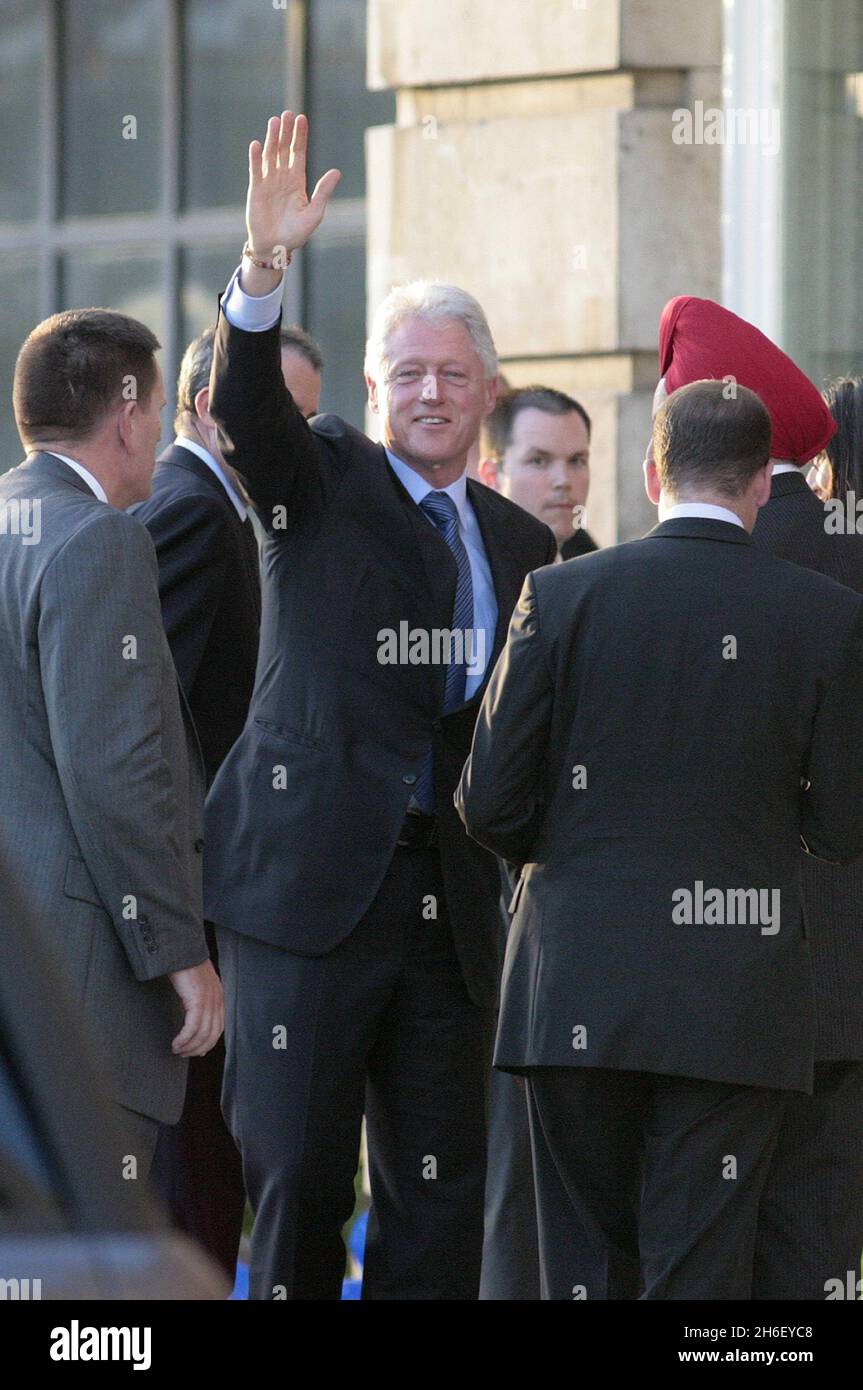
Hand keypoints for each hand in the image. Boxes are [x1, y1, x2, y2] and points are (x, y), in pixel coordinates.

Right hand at [168, 959, 223, 1056]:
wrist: (181, 949)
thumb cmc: (185, 965)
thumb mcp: (196, 985)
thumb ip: (198, 1001)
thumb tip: (192, 1022)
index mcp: (219, 996)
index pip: (218, 1027)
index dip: (208, 1043)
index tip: (196, 1051)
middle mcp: (217, 1000)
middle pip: (212, 1034)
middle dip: (198, 1048)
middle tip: (183, 1053)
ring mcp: (209, 1000)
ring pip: (202, 1034)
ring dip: (189, 1046)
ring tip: (177, 1050)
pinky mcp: (198, 1000)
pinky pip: (192, 1028)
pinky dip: (184, 1039)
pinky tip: (176, 1043)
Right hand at [245, 111, 340, 270]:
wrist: (276, 248)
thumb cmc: (296, 234)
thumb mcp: (314, 213)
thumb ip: (323, 192)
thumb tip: (336, 172)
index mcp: (297, 181)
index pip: (298, 153)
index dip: (300, 137)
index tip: (302, 119)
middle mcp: (282, 178)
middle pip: (284, 149)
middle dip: (286, 132)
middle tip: (287, 114)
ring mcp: (268, 183)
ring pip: (270, 156)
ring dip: (272, 139)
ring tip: (274, 122)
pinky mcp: (256, 191)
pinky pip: (256, 171)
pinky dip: (256, 158)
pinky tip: (256, 144)